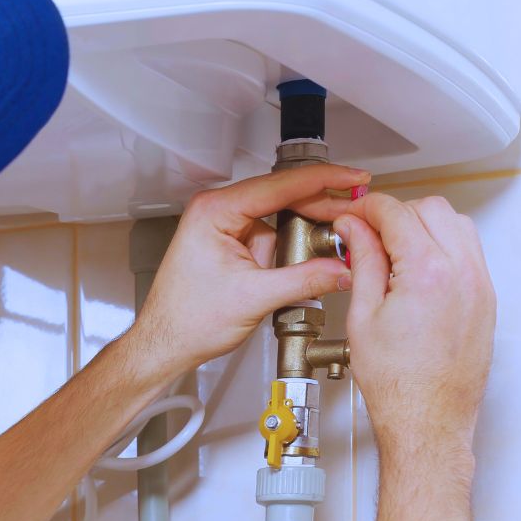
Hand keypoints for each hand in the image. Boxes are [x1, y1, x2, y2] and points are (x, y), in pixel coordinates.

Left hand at [129, 164, 370, 381]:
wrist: (166, 342)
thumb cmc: (187, 320)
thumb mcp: (254, 299)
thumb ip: (305, 280)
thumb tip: (342, 268)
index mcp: (214, 211)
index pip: (279, 185)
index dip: (322, 180)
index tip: (352, 178)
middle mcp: (216, 211)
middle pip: (281, 196)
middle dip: (319, 209)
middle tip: (355, 214)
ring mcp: (223, 226)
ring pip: (278, 218)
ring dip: (303, 233)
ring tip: (330, 247)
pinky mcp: (229, 243)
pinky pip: (269, 236)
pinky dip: (289, 248)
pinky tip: (302, 262)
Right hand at [333, 194, 495, 463]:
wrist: (427, 421)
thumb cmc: (397, 383)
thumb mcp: (362, 315)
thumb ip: (362, 261)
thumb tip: (354, 230)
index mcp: (427, 274)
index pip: (396, 213)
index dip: (366, 208)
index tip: (351, 217)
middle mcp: (463, 274)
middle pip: (430, 209)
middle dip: (395, 212)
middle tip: (366, 231)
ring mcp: (480, 287)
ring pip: (456, 223)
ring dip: (422, 224)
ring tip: (391, 248)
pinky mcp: (486, 300)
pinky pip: (469, 251)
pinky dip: (442, 244)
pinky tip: (415, 265)